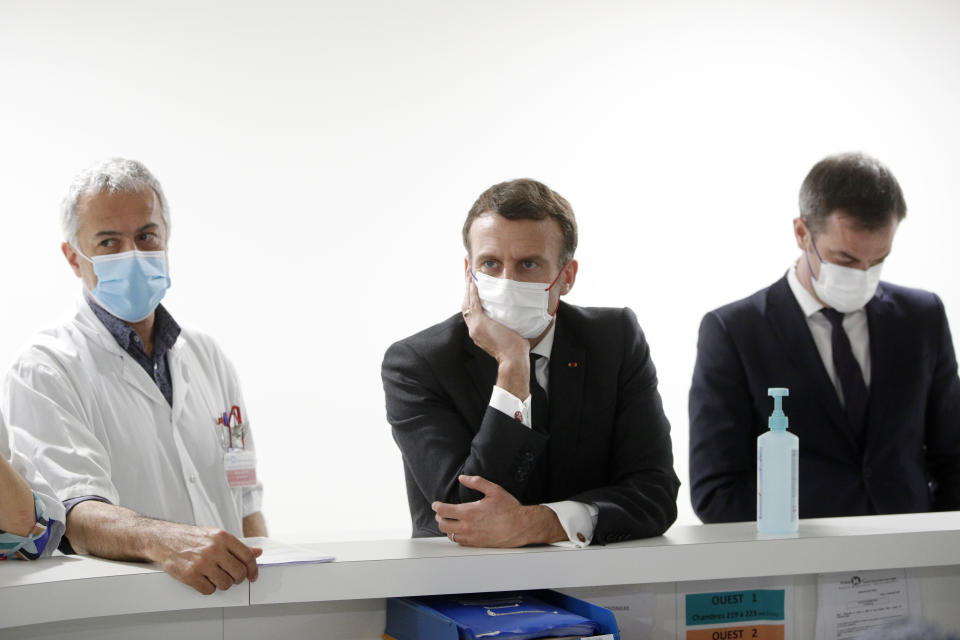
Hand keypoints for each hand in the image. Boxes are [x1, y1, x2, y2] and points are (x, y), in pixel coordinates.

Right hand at [149, 523, 262, 594]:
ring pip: (225, 584)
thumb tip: (257, 552)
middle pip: (238, 573)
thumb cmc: (192, 538)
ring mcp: (202, 563)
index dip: (253, 569)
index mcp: (223, 537)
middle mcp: (214, 549)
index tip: (253, 576)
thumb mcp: (217, 536)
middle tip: (232, 577)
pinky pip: (209, 590)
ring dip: (223, 584)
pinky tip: (204, 579)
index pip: (247, 557)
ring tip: (215, 576)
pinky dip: (208, 588)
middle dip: (238, 578)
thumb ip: (238, 546)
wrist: (166, 539)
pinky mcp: (190, 575)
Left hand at [432, 475, 565, 546]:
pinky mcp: (477, 544)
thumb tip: (462, 478)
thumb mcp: (494, 490)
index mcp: (469, 512)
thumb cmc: (509, 508)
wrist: (522, 526)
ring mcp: (472, 537)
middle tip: (441, 513)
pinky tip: (460, 531)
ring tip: (450, 521)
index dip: (437, 507)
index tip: (436, 504)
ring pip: (450, 535)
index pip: (443, 511)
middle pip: (442, 524)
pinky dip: (456, 536)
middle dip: (439, 517)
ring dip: (447, 527)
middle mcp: (467, 526)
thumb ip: (476, 482)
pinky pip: (460, 542)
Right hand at [462, 274, 529, 398]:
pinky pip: (474, 303)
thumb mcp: (508, 333)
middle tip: (466, 271)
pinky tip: (474, 281)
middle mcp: (473, 328)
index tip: (471, 284)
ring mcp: (475, 326)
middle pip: (465, 303)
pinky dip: (473, 291)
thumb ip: (506, 324)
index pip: (471, 310)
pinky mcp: (480, 323)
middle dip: (466, 287)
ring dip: (467, 285)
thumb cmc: (515, 350)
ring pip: (467, 301)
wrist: (513, 359)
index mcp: (478, 331)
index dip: (470, 296)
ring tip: (468, 271)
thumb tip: (515, 315)